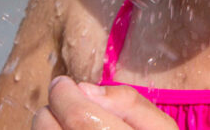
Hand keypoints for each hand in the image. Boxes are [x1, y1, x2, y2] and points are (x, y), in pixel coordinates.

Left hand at [33, 77, 178, 129]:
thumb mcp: (161, 129)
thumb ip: (130, 103)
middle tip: (67, 107)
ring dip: (49, 128)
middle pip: (49, 129)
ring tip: (73, 128)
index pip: (79, 117)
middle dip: (53, 110)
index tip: (64, 84)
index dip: (65, 95)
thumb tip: (84, 90)